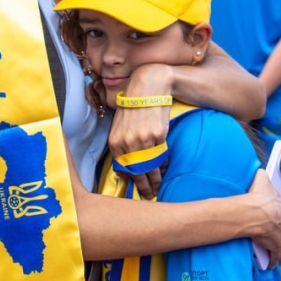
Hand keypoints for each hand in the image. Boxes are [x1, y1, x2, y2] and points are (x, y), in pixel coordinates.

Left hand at [108, 63, 173, 199]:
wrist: (148, 86)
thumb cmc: (133, 104)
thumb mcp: (120, 125)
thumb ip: (122, 144)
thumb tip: (127, 166)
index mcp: (116, 142)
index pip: (125, 170)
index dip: (133, 182)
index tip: (139, 191)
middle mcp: (128, 143)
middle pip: (138, 172)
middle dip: (145, 186)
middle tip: (150, 194)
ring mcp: (143, 140)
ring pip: (151, 166)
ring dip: (156, 178)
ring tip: (158, 186)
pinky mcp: (159, 135)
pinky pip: (162, 155)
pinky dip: (163, 163)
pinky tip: (164, 168)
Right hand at [244, 169, 280, 266]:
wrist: (252, 213)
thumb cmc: (256, 196)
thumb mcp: (262, 179)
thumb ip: (264, 175)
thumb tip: (261, 170)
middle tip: (272, 227)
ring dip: (278, 241)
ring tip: (267, 241)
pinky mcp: (277, 246)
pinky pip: (276, 255)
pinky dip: (273, 259)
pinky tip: (270, 263)